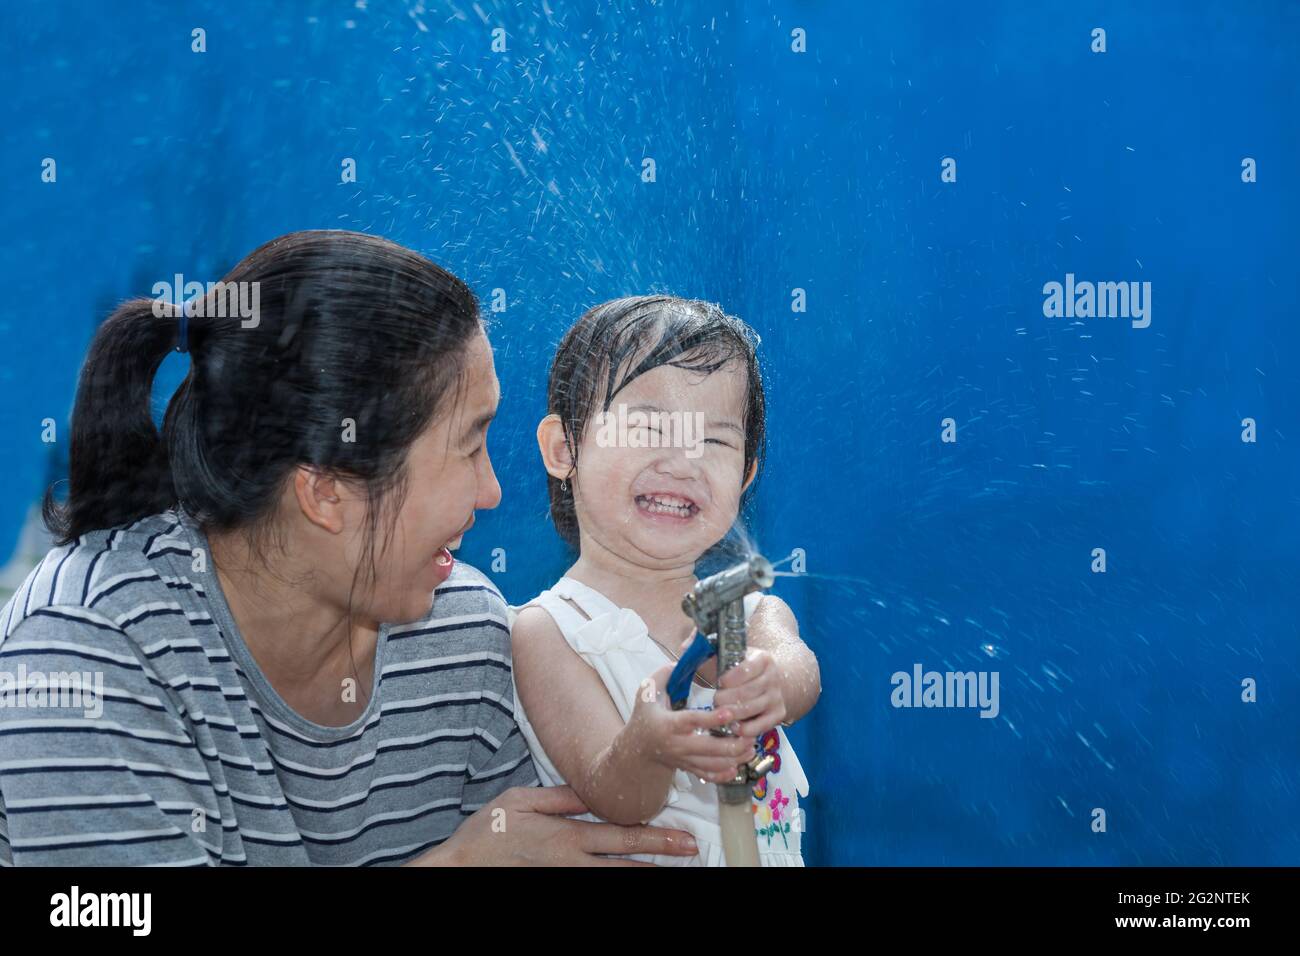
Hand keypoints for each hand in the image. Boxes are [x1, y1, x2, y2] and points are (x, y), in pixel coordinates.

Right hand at [421, 785, 699, 865]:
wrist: (461, 866)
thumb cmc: (488, 831)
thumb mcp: (522, 799)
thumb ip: (561, 797)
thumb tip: (591, 790)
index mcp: (567, 835)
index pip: (621, 836)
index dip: (655, 838)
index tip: (682, 837)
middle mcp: (572, 861)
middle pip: (626, 862)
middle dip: (661, 856)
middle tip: (690, 853)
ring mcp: (566, 879)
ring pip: (614, 881)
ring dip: (644, 875)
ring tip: (670, 871)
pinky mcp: (557, 886)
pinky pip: (592, 887)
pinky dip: (615, 883)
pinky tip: (631, 878)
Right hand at [626, 664, 754, 783]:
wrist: (638, 748)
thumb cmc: (646, 716)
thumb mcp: (647, 693)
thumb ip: (663, 676)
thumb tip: (681, 661)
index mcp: (669, 724)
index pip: (693, 721)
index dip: (712, 718)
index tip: (729, 711)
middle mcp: (678, 744)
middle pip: (708, 749)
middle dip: (732, 744)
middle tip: (749, 734)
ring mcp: (684, 759)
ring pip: (713, 764)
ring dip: (734, 758)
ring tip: (751, 747)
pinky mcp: (689, 768)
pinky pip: (709, 775)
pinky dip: (725, 773)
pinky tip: (739, 764)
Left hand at [711, 647, 786, 737]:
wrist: (766, 680)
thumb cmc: (738, 669)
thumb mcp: (728, 656)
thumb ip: (709, 651)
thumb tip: (687, 646)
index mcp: (763, 659)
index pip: (745, 668)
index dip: (729, 678)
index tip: (719, 682)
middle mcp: (773, 677)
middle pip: (748, 691)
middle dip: (726, 698)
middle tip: (715, 700)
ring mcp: (776, 697)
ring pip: (752, 709)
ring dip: (732, 713)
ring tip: (719, 713)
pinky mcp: (777, 714)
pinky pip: (761, 726)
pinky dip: (744, 729)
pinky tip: (732, 726)